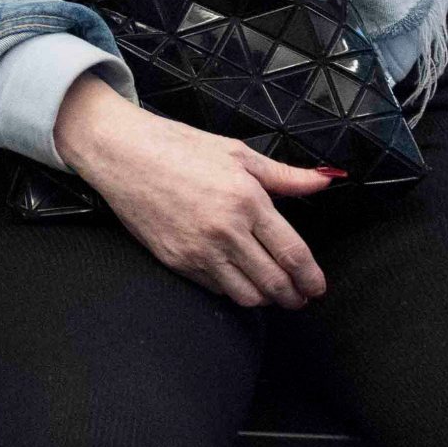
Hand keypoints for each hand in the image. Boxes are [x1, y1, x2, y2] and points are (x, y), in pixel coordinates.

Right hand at [57, 81, 333, 307]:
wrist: (123, 154)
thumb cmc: (178, 147)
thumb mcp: (237, 153)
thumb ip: (285, 176)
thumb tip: (325, 180)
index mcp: (247, 202)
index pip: (293, 254)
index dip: (311, 278)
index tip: (317, 286)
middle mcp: (226, 231)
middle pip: (274, 282)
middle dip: (294, 296)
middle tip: (300, 297)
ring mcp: (199, 250)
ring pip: (247, 295)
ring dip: (265, 299)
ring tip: (272, 292)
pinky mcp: (176, 261)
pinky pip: (215, 289)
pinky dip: (232, 290)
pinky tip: (237, 279)